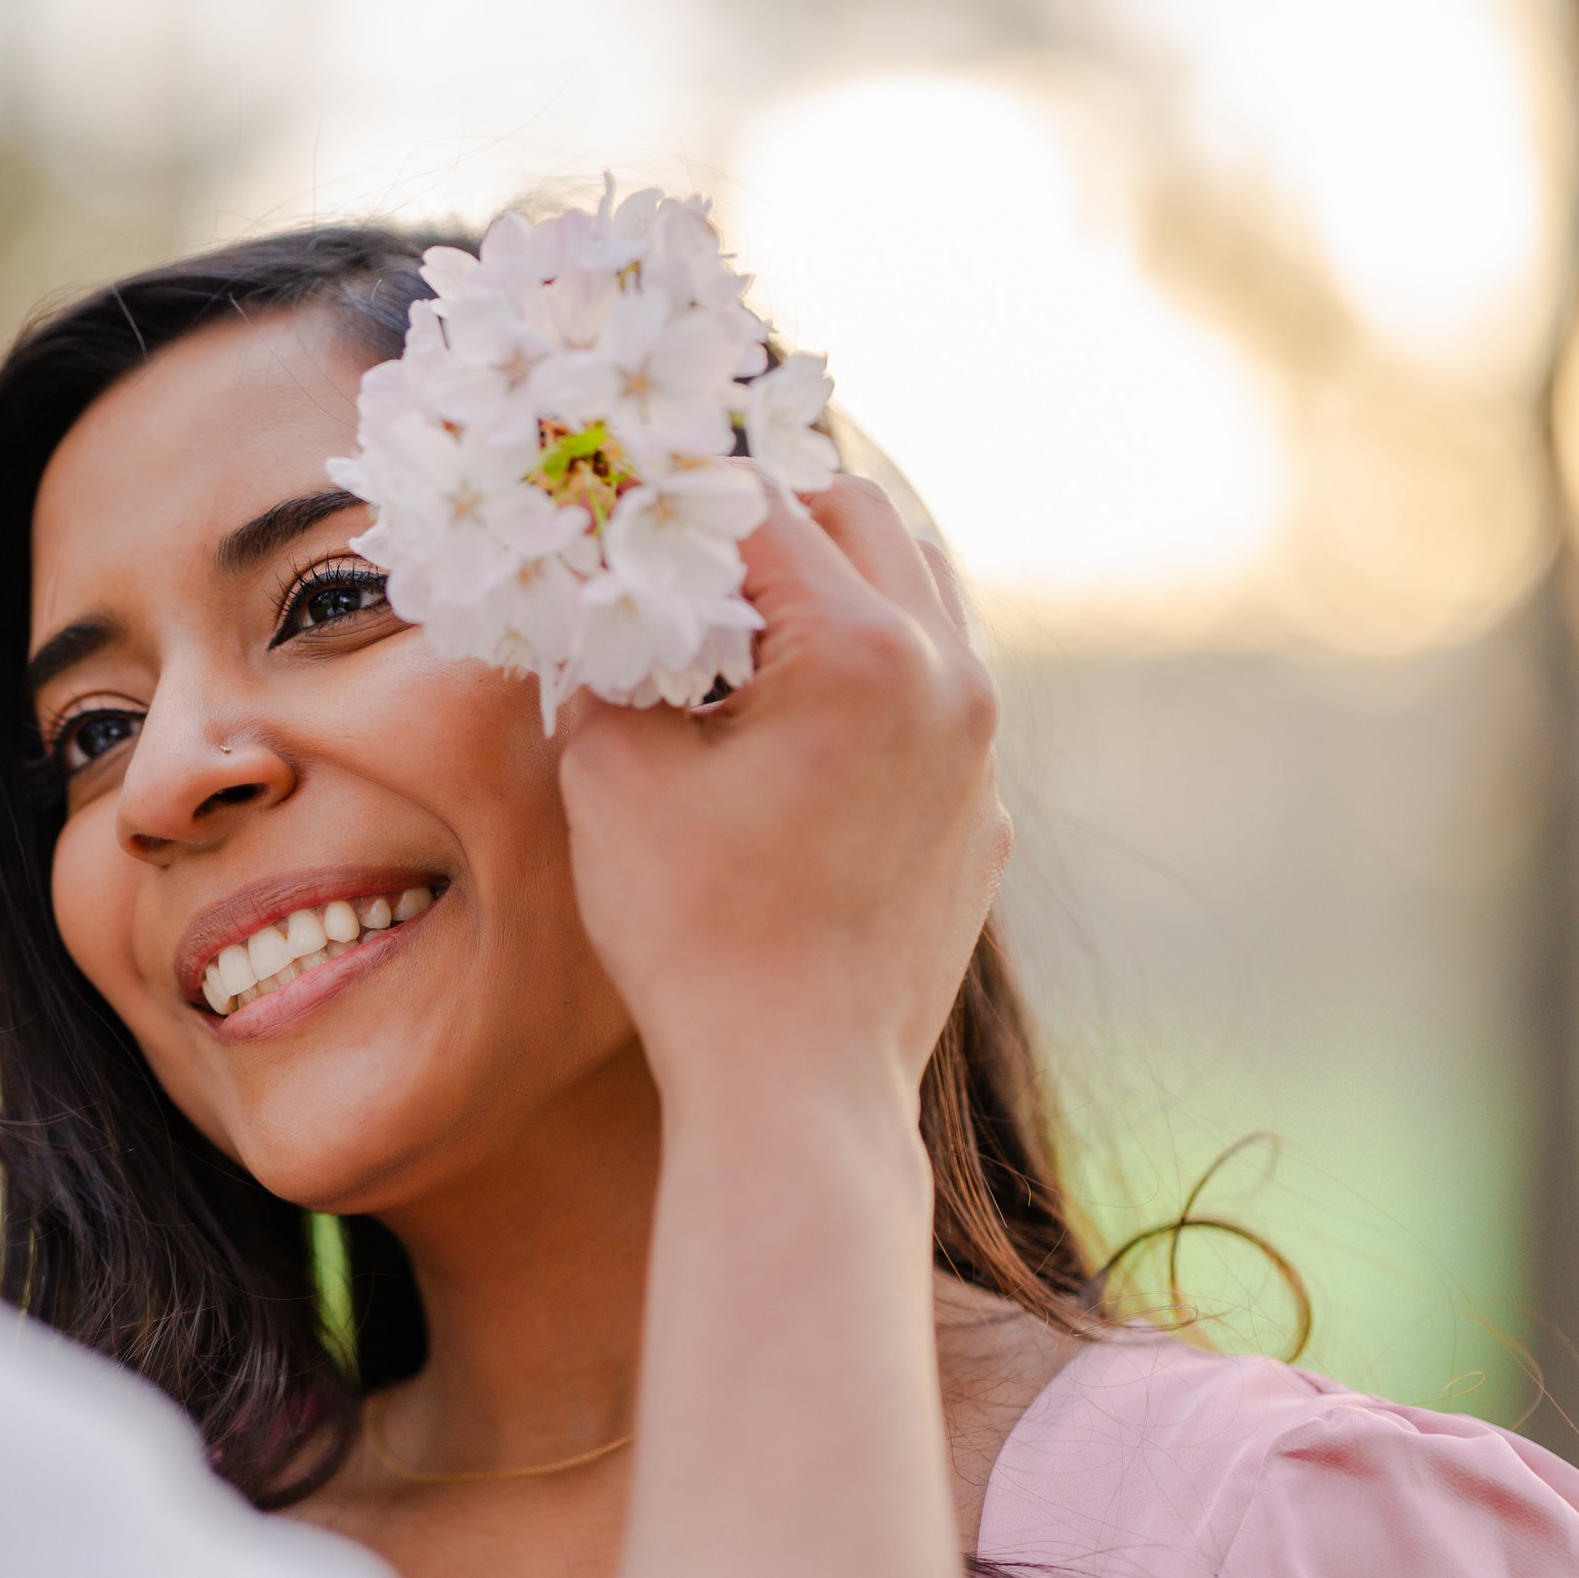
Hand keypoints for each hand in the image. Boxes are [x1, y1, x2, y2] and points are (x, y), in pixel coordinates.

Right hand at [555, 479, 1006, 1113]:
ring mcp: (977, 750)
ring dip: (830, 583)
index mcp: (862, 652)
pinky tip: (789, 725)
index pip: (760, 506)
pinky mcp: (980, 813)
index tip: (615, 488)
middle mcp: (948, 679)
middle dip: (762, 517)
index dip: (671, 488)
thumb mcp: (610, 773)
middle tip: (676, 547)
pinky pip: (934, 694)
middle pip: (860, 517)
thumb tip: (598, 587)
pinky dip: (865, 674)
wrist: (797, 1089)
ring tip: (738, 626)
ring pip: (917, 594)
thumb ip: (608, 652)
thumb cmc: (693, 937)